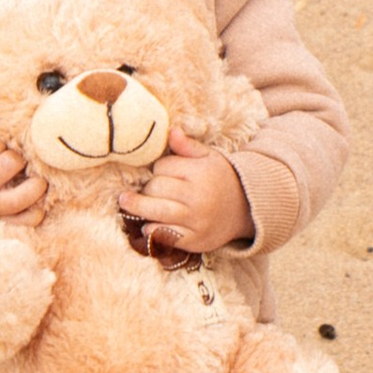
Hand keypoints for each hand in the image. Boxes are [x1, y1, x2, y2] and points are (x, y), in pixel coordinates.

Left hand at [121, 130, 253, 253]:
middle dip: (147, 188)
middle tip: (148, 188)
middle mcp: (198, 197)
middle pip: (155, 189)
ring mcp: (195, 221)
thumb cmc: (221, 179)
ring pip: (155, 212)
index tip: (161, 172)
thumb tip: (170, 131)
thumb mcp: (210, 158)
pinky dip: (151, 229)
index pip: (162, 167)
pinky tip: (147, 223)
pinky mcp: (193, 240)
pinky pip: (163, 236)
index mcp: (200, 173)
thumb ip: (188, 146)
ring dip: (137, 207)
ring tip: (126, 203)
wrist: (245, 210)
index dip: (158, 169)